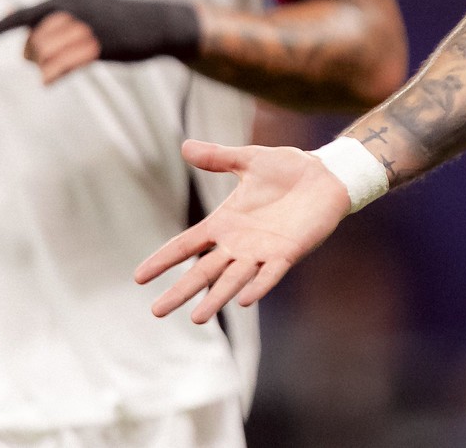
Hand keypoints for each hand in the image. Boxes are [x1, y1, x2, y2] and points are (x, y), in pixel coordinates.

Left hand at [0, 0, 200, 85]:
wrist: (157, 23)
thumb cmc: (117, 18)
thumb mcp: (84, 7)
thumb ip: (49, 12)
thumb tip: (10, 12)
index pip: (28, 13)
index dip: (2, 26)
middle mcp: (76, 8)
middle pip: (36, 38)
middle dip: (32, 54)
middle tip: (42, 63)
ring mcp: (89, 26)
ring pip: (47, 52)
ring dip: (43, 66)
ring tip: (49, 72)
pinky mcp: (101, 45)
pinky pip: (65, 63)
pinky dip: (52, 73)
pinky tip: (48, 81)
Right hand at [134, 139, 350, 322]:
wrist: (326, 175)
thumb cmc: (288, 168)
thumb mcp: (249, 160)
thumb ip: (218, 158)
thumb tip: (185, 146)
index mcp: (225, 222)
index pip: (186, 244)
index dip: (163, 259)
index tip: (138, 277)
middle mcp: (239, 243)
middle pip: (203, 271)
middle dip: (181, 290)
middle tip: (156, 312)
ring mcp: (262, 251)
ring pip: (233, 279)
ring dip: (215, 298)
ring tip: (196, 319)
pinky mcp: (288, 253)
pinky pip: (270, 274)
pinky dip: (258, 286)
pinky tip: (243, 301)